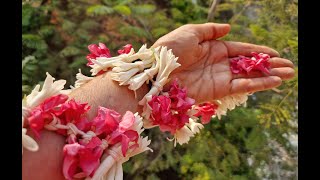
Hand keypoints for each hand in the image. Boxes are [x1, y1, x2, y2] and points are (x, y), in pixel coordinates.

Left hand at [152, 23, 294, 102]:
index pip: (241, 49)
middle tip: (288, 66)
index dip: (258, 51)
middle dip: (268, 64)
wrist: (156, 74)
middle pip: (248, 64)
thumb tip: (228, 28)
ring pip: (249, 76)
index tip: (275, 53)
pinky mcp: (218, 90)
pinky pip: (242, 86)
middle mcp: (218, 63)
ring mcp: (219, 77)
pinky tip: (274, 81)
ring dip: (269, 75)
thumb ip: (211, 30)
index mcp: (212, 48)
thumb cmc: (170, 50)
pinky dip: (259, 84)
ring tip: (288, 74)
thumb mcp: (190, 32)